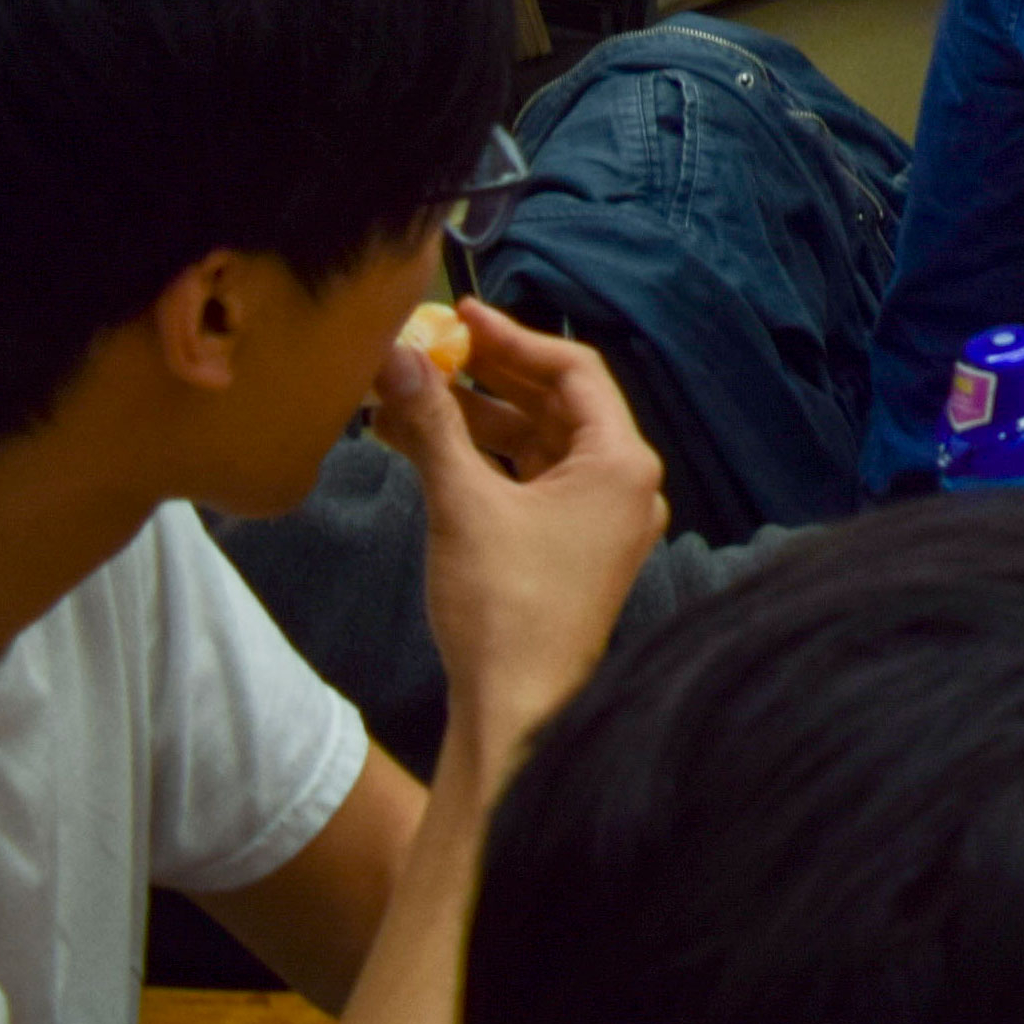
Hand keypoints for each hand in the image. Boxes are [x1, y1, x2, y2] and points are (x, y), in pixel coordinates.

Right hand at [379, 298, 662, 754]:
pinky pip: (530, 484)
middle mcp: (625, 485)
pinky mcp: (573, 549)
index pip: (574, 370)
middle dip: (486, 379)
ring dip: (475, 422)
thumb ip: (432, 425)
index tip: (460, 316)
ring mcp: (602, 520)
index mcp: (622, 462)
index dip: (513, 339)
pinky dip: (483, 463)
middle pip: (555, 405)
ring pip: (536, 446)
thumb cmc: (505, 606)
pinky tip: (424, 447)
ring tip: (405, 399)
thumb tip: (398, 359)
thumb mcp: (462, 503)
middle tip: (426, 353)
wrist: (516, 707)